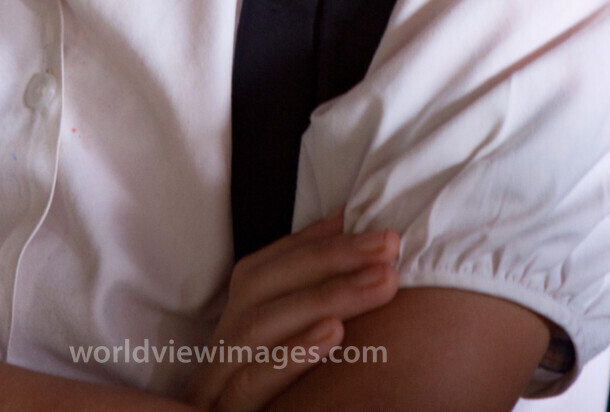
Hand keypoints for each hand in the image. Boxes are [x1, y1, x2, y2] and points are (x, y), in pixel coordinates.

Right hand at [190, 211, 399, 411]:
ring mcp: (219, 375)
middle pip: (267, 284)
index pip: (276, 261)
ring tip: (379, 283)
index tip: (380, 231)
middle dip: (331, 260)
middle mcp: (224, 336)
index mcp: (238, 311)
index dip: (325, 240)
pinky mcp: (226, 411)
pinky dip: (293, 354)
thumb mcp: (291, 332)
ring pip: (262, 324)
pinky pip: (253, 382)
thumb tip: (347, 218)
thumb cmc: (272, 387)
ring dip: (324, 298)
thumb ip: (311, 280)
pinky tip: (335, 335)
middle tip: (390, 250)